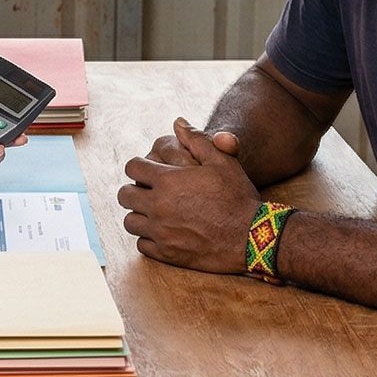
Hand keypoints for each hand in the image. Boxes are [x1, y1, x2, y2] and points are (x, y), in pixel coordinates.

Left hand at [118, 118, 261, 272]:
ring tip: (152, 212)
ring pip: (130, 222)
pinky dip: (148, 238)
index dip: (138, 166)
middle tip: (146, 192)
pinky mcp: (166, 253)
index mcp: (167, 181)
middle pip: (125, 195)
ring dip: (138, 215)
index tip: (147, 171)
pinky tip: (161, 232)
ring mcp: (160, 232)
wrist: (252, 236)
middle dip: (133, 190)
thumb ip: (196, 139)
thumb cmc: (237, 196)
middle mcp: (158, 206)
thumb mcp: (222, 161)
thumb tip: (177, 122)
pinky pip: (142, 245)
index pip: (132, 167)